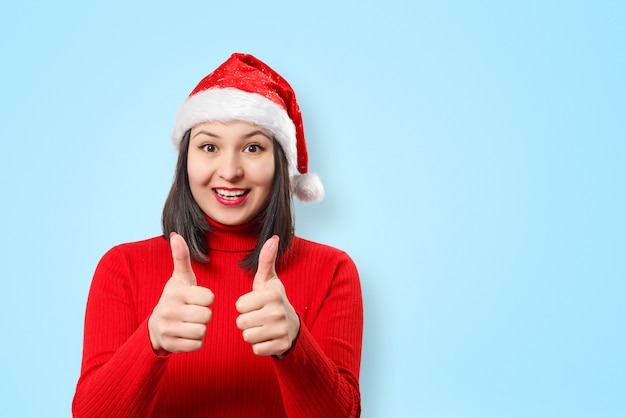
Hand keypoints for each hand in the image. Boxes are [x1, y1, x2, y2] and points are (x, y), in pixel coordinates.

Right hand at [148, 233, 213, 354]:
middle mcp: (169, 310)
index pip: (209, 298)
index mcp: (175, 293)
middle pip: (207, 316)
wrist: (156, 326)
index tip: (196, 299)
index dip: (206, 299)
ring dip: (200, 329)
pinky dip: (195, 341)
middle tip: (193, 313)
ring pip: (202, 331)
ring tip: (190, 323)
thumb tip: (175, 235)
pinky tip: (186, 334)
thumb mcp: (179, 278)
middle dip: (204, 315)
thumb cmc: (175, 299)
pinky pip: (197, 345)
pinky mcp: (170, 345)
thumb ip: (181, 257)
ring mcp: (168, 329)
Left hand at [236, 236, 299, 356]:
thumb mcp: (268, 280)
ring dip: (251, 333)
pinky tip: (266, 338)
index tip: (254, 304)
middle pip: (241, 322)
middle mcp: (278, 312)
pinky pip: (256, 349)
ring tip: (261, 327)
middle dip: (245, 321)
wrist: (292, 326)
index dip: (243, 305)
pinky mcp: (281, 346)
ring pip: (247, 337)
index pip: (239, 305)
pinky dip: (259, 346)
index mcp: (273, 295)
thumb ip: (266, 260)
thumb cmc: (273, 300)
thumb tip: (273, 238)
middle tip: (257, 317)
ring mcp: (281, 330)